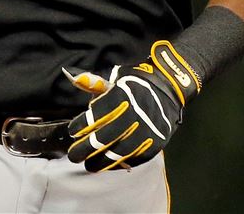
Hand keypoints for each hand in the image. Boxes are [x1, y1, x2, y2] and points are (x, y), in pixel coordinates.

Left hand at [64, 40, 200, 171]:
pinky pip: (137, 157)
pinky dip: (121, 163)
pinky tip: (110, 165)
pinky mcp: (158, 141)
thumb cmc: (138, 81)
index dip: (82, 125)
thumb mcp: (118, 78)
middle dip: (87, 148)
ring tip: (89, 166)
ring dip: (102, 161)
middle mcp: (136, 113)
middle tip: (74, 155)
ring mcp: (148, 129)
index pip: (98, 115)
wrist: (170, 86)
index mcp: (124, 95)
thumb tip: (76, 81)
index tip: (72, 132)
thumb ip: (97, 84)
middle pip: (106, 137)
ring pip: (121, 151)